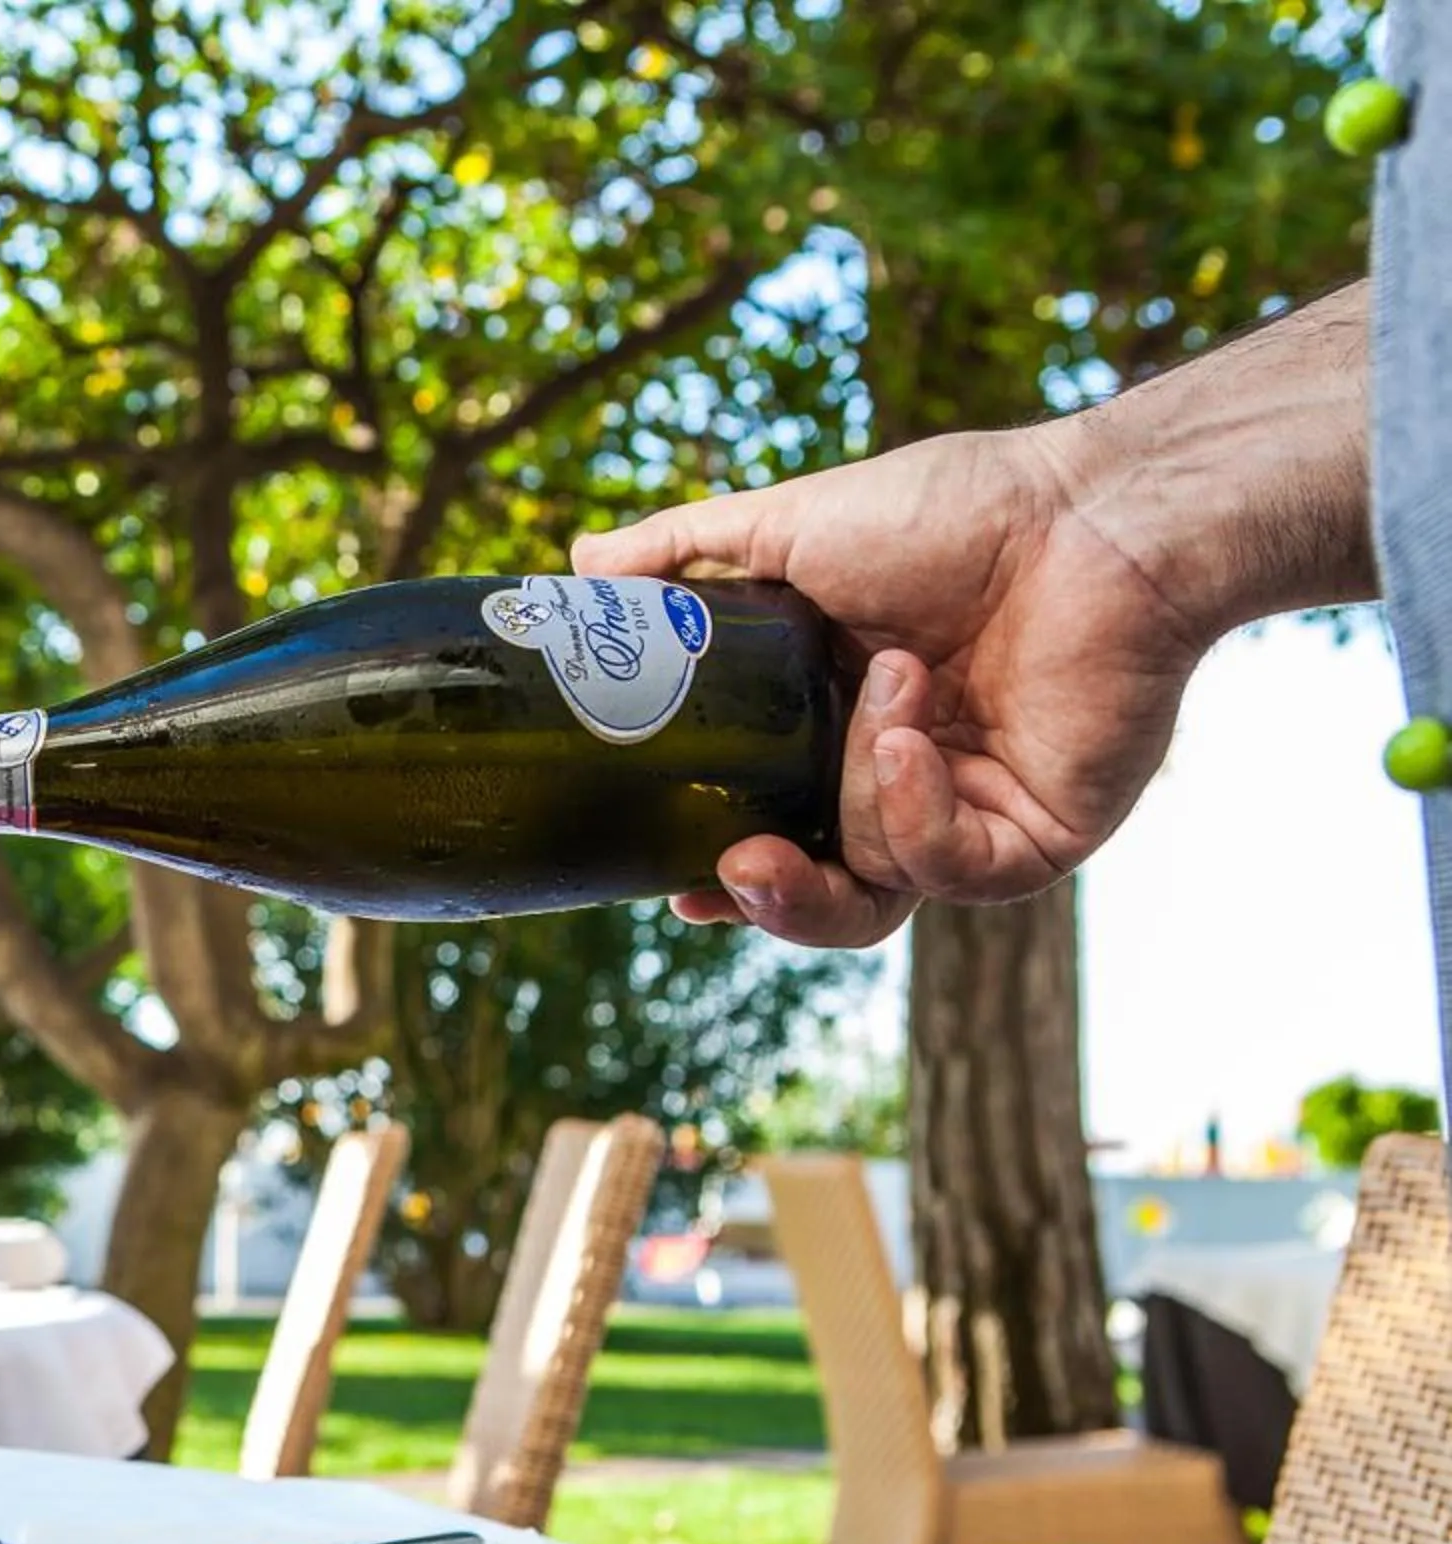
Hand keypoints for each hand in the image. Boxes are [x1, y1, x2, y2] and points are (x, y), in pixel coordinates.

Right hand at [571, 424, 1218, 947]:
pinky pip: (951, 871)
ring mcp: (972, 815)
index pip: (770, 832)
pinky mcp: (1036, 836)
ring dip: (859, 796)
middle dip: (770, 902)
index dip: (721, 871)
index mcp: (838, 731)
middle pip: (823, 897)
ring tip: (889, 690)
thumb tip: (578, 562)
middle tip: (728, 874)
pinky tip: (913, 734)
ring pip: (879, 892)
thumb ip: (683, 553)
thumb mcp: (787, 528)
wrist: (1094, 516)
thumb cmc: (961, 512)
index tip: (672, 881)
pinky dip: (915, 812)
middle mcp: (906, 787)